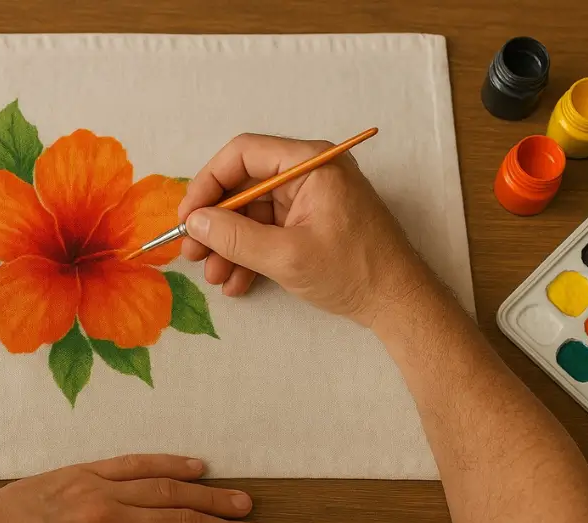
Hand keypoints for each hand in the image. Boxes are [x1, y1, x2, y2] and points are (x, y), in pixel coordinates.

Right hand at [178, 134, 430, 326]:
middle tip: (192, 253)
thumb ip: (235, 237)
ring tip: (215, 278)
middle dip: (216, 223)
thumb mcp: (286, 256)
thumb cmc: (352, 271)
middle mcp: (308, 172)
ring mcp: (310, 199)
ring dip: (229, 246)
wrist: (398, 303)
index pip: (244, 154)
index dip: (209, 183)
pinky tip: (236, 283)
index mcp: (310, 163)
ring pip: (252, 213)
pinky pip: (268, 231)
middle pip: (244, 186)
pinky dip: (250, 255)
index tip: (189, 217)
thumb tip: (194, 223)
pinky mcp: (310, 223)